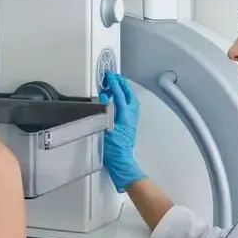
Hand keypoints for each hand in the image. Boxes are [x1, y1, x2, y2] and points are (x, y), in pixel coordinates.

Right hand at [98, 71, 146, 191]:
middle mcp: (131, 116)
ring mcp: (131, 120)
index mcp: (125, 116)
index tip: (109, 76)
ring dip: (125, 91)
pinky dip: (125, 98)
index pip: (120, 95)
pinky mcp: (129, 124)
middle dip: (122, 84)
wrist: (121, 162)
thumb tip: (105, 98)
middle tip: (115, 77)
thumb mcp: (106, 128)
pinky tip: (120, 99)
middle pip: (129, 95)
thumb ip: (106, 111)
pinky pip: (130, 106)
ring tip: (118, 85)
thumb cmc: (113, 149)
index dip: (114, 84)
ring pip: (131, 100)